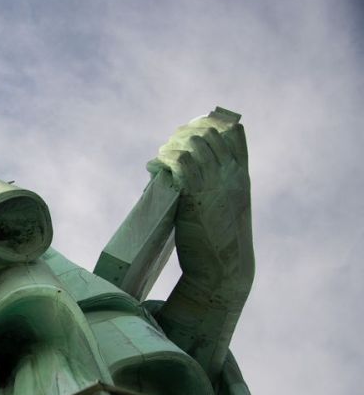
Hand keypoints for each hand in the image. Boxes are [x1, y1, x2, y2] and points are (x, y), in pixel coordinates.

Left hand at [147, 109, 253, 381]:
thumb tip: (187, 169)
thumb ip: (216, 185)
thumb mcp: (227, 207)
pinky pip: (179, 165)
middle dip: (183, 135)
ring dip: (170, 148)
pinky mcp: (196, 197)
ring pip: (192, 145)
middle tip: (168, 148)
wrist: (224, 270)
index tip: (190, 129)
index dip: (209, 123)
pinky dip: (162, 162)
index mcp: (241, 175)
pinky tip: (152, 168)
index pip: (233, 132)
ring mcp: (216, 184)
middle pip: (207, 133)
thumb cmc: (220, 242)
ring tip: (160, 160)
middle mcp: (231, 175)